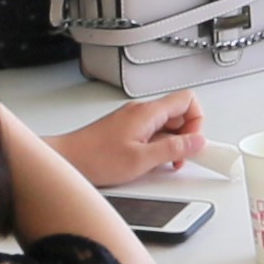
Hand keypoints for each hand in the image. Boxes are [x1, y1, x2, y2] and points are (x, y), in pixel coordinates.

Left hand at [60, 91, 206, 188]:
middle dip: (186, 136)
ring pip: (166, 124)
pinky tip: (150, 162)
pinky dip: (158, 146)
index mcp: (147, 113)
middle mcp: (141, 111)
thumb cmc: (94, 158)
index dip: (197, 122)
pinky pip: (152, 132)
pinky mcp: (125, 129)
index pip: (187, 101)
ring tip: (165, 163)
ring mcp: (132, 119)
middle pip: (179, 113)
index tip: (194, 143)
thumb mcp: (141, 160)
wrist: (67, 159)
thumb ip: (173, 149)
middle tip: (182, 157)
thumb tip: (197, 142)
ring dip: (172, 143)